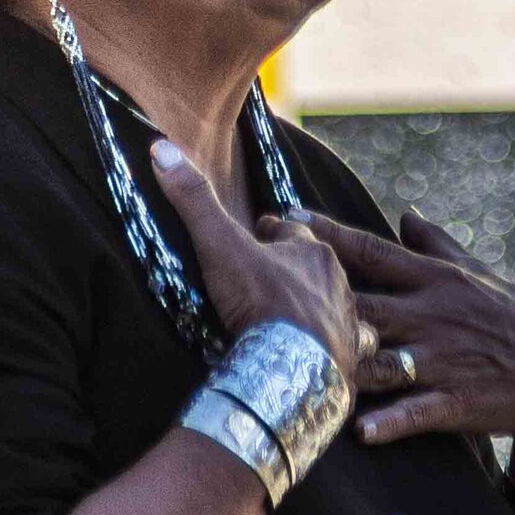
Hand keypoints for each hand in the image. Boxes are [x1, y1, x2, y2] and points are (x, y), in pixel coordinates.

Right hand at [148, 141, 361, 385]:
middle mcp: (337, 283)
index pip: (293, 231)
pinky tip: (334, 355)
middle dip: (298, 270)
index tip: (257, 233)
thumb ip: (194, 201)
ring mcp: (347, 322)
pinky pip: (353, 348)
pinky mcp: (351, 358)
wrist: (292, 368)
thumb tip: (161, 146)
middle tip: (274, 279)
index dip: (272, 232)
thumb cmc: (260, 303)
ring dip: (322, 307)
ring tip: (303, 319)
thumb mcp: (220, 247)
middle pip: (316, 268)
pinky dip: (344, 347)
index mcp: (312, 252)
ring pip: (337, 305)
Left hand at [300, 211, 514, 479]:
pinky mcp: (459, 400)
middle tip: (262, 283)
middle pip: (363, 302)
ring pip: (383, 358)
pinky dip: (391, 421)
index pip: (372, 252)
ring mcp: (445, 359)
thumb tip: (405, 211)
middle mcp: (434, 315)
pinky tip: (358, 431)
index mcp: (436, 281)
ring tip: (294, 361)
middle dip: (311, 293)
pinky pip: (419, 411)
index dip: (325, 236)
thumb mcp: (479, 274)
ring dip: (342, 361)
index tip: (281, 218)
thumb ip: (437, 244)